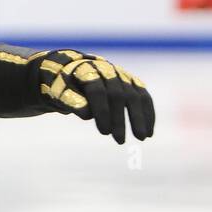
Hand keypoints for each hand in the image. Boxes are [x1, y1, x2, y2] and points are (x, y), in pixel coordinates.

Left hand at [33, 49, 154, 143]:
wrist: (77, 70)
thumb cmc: (68, 86)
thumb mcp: (62, 92)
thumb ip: (72, 101)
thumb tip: (88, 114)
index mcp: (87, 71)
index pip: (98, 92)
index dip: (102, 112)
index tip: (104, 132)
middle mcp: (107, 71)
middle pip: (117, 95)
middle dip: (120, 119)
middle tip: (120, 140)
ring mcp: (122, 75)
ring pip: (135, 96)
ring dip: (139, 118)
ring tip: (140, 138)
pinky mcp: (133, 82)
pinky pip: (144, 98)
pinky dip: (148, 115)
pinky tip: (148, 132)